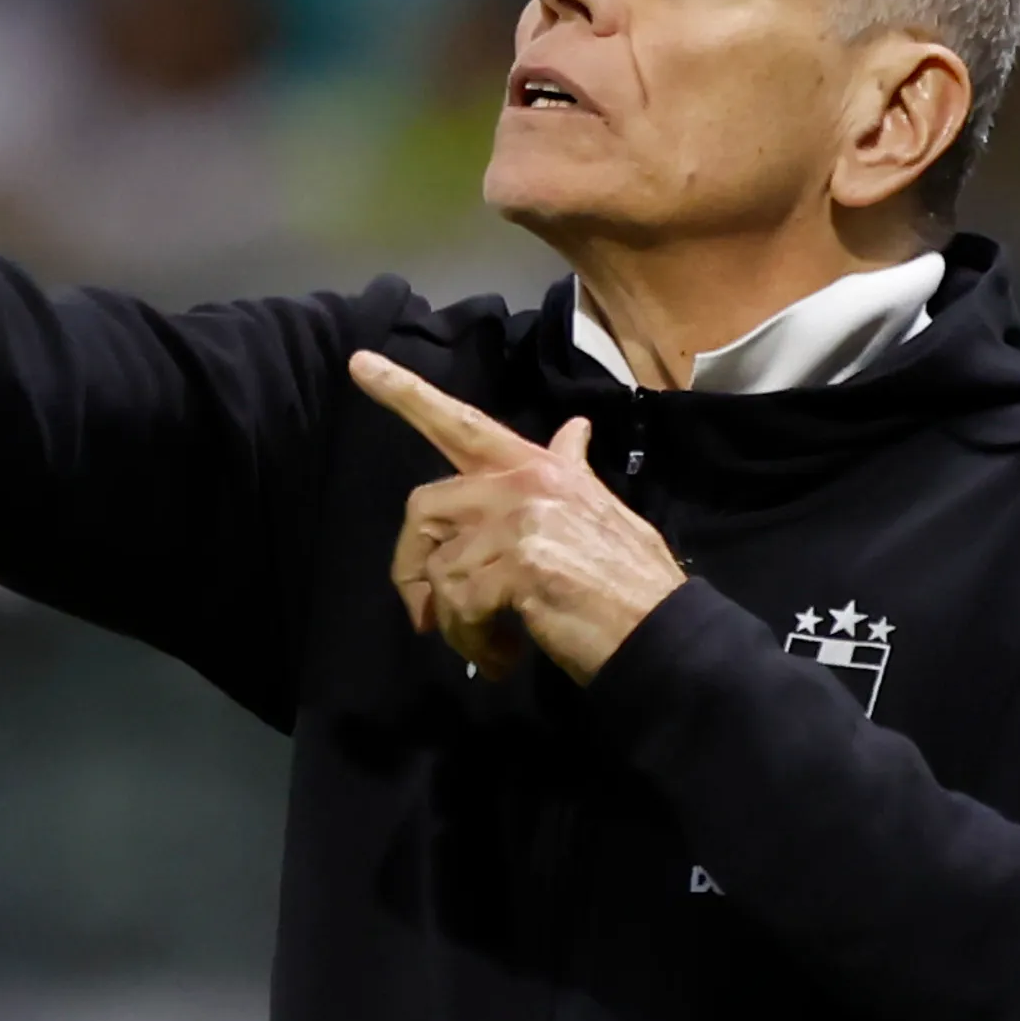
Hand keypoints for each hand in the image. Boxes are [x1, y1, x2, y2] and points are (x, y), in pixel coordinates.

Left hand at [351, 356, 683, 684]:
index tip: (359, 364)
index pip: (465, 422)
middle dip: (413, 571)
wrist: (661, 631)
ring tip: (490, 645)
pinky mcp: (523, 563)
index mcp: (539, 467)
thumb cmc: (624, 582)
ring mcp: (525, 518)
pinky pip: (459, 606)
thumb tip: (573, 428)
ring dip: (454, 624)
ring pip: (440, 569)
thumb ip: (569, 469)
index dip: (407, 393)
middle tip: (430, 619)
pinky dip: (473, 642)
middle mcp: (528, 481)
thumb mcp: (597, 511)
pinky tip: (503, 656)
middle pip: (424, 508)